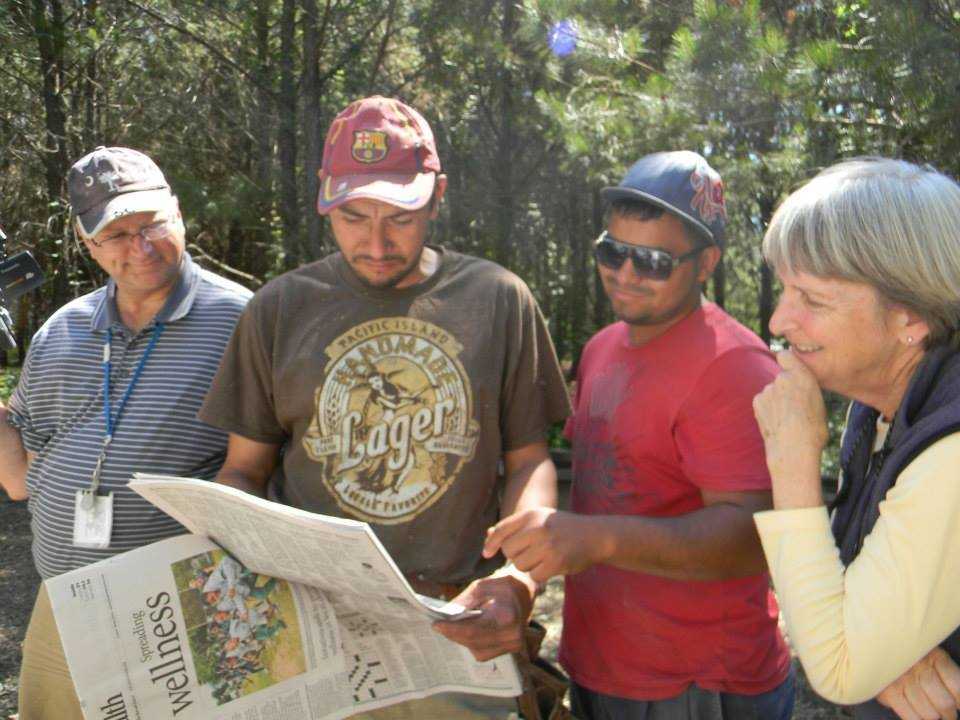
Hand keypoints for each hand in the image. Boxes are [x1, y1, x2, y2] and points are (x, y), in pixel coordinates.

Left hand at [432, 575, 531, 661]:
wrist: (526, 593)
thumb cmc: (503, 586)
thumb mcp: (483, 585)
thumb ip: (465, 601)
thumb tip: (447, 615)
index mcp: (507, 616)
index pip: (473, 629)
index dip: (452, 629)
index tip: (436, 624)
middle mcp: (512, 635)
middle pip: (474, 641)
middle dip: (453, 634)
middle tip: (437, 627)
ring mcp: (513, 645)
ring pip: (478, 650)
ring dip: (461, 640)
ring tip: (447, 629)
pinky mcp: (511, 650)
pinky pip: (484, 652)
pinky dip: (471, 644)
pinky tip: (462, 633)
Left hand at [483, 507, 606, 583]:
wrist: (595, 535)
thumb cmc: (562, 528)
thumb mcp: (539, 519)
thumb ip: (514, 527)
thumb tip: (488, 536)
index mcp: (531, 514)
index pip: (501, 529)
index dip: (491, 543)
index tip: (486, 553)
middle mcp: (538, 527)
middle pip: (508, 550)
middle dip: (516, 555)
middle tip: (532, 552)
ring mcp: (547, 545)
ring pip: (520, 565)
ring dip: (529, 566)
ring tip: (544, 557)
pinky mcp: (556, 562)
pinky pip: (534, 576)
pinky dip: (540, 574)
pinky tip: (551, 566)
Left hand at [752, 350, 827, 508]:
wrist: (794, 449)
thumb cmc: (814, 430)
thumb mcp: (819, 403)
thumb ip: (806, 388)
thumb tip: (799, 388)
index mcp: (803, 376)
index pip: (786, 355)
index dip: (787, 361)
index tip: (789, 368)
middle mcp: (783, 378)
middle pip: (780, 377)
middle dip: (784, 387)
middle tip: (793, 406)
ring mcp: (767, 389)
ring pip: (771, 391)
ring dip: (775, 399)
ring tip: (785, 418)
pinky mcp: (757, 400)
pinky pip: (763, 400)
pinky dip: (767, 408)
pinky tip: (775, 421)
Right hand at [878, 647, 959, 719]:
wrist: (875, 646)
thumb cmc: (908, 655)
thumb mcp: (930, 654)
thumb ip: (943, 671)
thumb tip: (956, 697)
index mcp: (935, 657)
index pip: (957, 687)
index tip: (958, 704)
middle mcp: (919, 668)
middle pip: (944, 703)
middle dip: (949, 714)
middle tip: (947, 714)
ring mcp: (903, 680)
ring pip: (929, 713)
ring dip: (933, 717)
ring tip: (932, 713)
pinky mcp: (889, 692)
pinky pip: (911, 716)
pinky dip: (917, 719)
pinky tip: (918, 715)